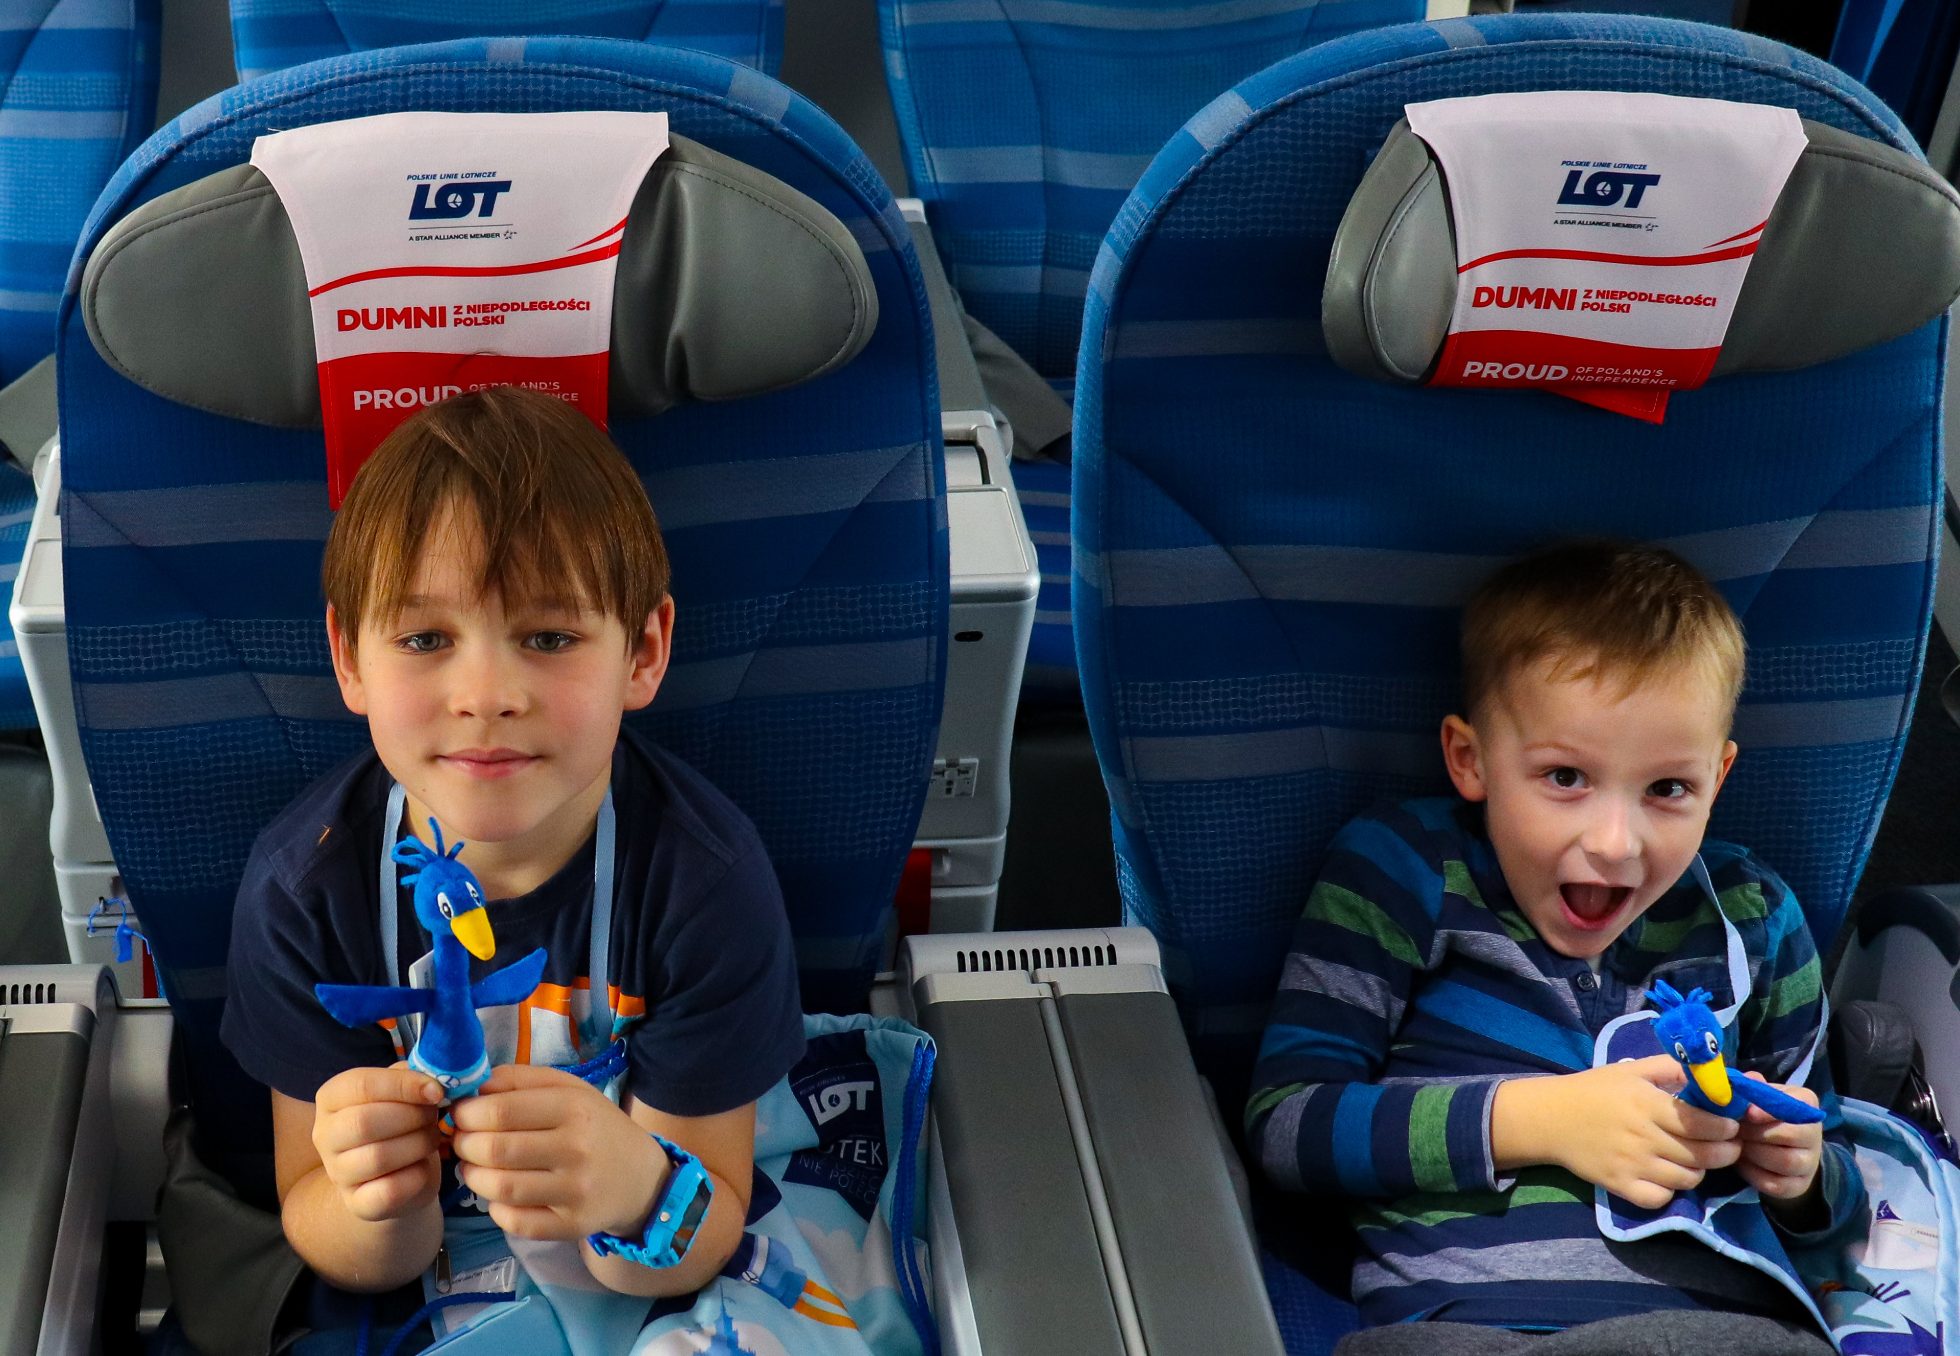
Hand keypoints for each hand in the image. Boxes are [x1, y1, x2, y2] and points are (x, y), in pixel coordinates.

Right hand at [311, 1063, 443, 1221]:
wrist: (398, 1176)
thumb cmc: (401, 1123)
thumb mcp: (401, 1092)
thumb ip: (411, 1077)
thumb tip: (433, 1080)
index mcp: (331, 1097)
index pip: (361, 1084)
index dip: (404, 1085)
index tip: (437, 1091)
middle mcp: (324, 1135)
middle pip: (365, 1122)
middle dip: (412, 1116)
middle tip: (434, 1117)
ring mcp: (336, 1173)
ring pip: (377, 1157)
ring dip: (418, 1144)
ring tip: (430, 1138)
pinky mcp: (356, 1204)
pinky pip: (388, 1191)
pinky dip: (415, 1177)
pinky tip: (422, 1167)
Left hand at [449, 1064, 668, 1241]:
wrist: (641, 1178)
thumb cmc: (595, 1127)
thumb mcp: (569, 1090)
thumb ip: (520, 1080)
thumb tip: (471, 1088)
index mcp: (574, 1108)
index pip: (501, 1110)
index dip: (467, 1113)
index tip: (460, 1114)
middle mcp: (576, 1149)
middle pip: (495, 1149)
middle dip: (464, 1144)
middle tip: (461, 1141)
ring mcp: (575, 1192)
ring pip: (501, 1188)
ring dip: (472, 1176)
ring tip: (473, 1167)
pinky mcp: (571, 1225)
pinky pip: (515, 1222)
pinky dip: (495, 1209)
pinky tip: (499, 1195)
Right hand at [1497, 1056, 1741, 1210]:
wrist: (1550, 1118)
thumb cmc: (1595, 1089)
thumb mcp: (1632, 1069)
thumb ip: (1671, 1068)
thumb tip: (1712, 1073)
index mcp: (1646, 1104)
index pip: (1701, 1123)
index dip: (1726, 1127)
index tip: (1731, 1125)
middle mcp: (1642, 1136)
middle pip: (1701, 1155)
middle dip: (1725, 1152)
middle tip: (1727, 1146)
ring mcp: (1631, 1165)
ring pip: (1687, 1179)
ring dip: (1699, 1170)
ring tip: (1696, 1159)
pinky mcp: (1620, 1186)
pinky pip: (1662, 1197)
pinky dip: (1671, 1190)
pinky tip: (1667, 1176)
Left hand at [1736, 1072, 1822, 1204]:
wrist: (1777, 1147)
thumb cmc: (1763, 1114)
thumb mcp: (1759, 1096)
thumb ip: (1752, 1087)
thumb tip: (1748, 1080)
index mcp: (1806, 1104)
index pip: (1795, 1107)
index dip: (1768, 1111)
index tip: (1748, 1113)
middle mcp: (1815, 1134)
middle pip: (1789, 1136)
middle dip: (1756, 1134)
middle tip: (1735, 1131)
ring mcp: (1810, 1163)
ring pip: (1785, 1162)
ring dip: (1754, 1154)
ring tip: (1738, 1146)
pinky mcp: (1799, 1185)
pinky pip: (1777, 1184)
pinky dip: (1754, 1174)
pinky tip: (1742, 1164)